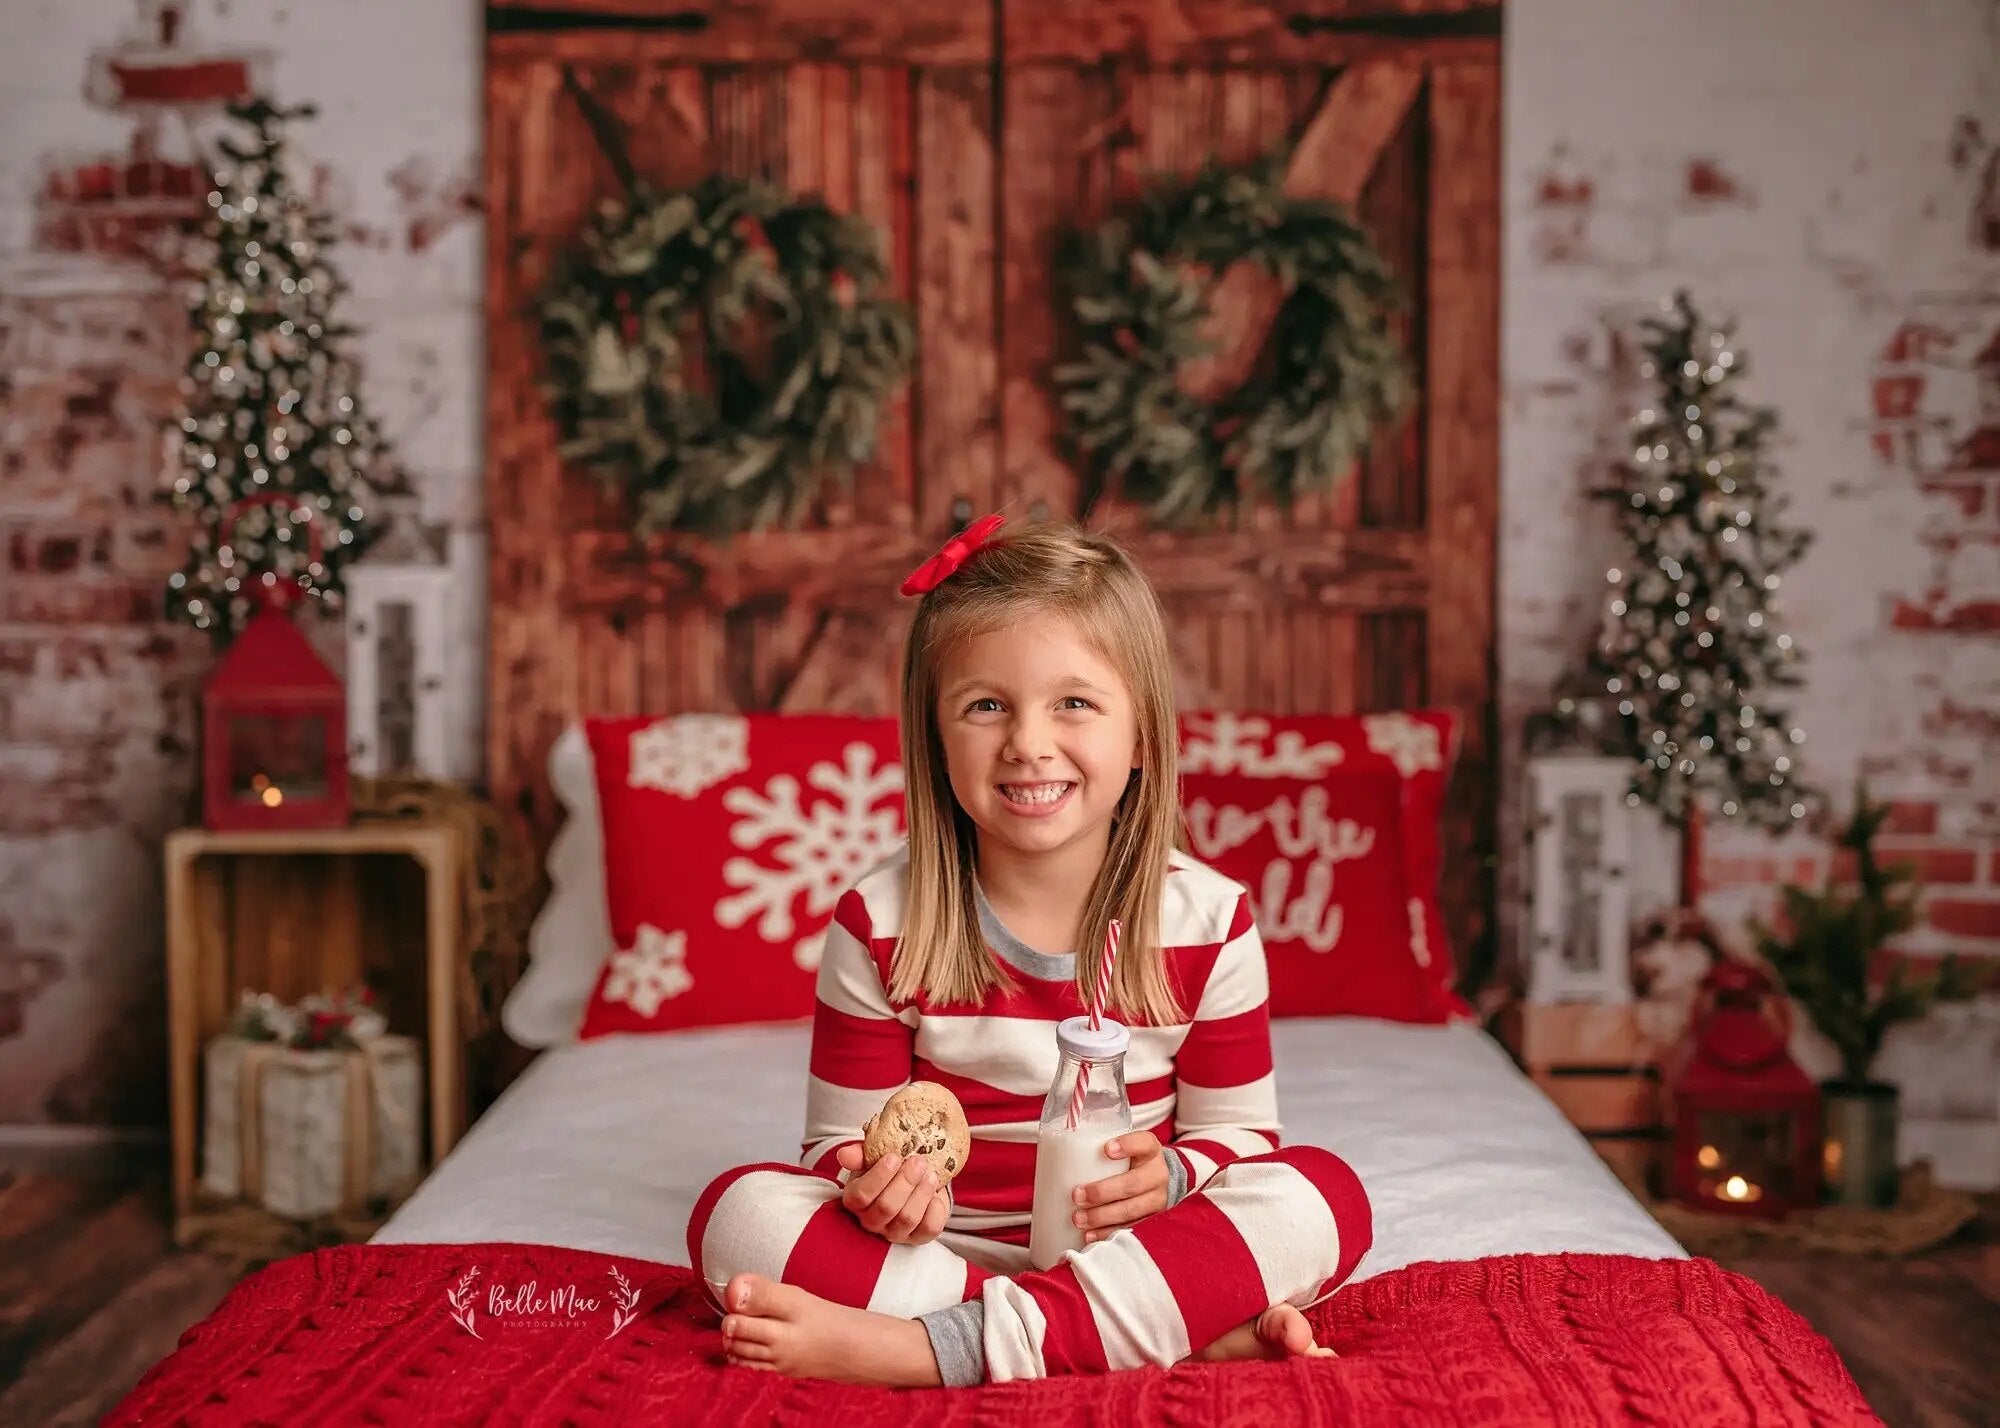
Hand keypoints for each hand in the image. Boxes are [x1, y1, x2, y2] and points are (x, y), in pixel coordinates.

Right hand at [836, 1143, 950, 1245]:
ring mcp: (895, 1232)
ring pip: (908, 1218)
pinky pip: (929, 1228)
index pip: (861, 1195)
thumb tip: (845, 1155)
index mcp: (855, 1200)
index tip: (893, 1157)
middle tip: (918, 1161)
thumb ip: (858, 1154)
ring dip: (922, 1193)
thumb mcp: (871, 1157)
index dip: (878, 1177)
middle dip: (905, 1181)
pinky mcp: (919, 1237)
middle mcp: (872, 1221)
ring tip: (930, 1174)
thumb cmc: (888, 1170)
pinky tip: (936, 1193)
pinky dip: (935, 1209)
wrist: (913, 1181)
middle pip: (886, 1207)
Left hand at [1072, 1130, 1170, 1243]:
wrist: (1158, 1182)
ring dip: (1102, 1216)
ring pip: (1132, 1210)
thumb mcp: (1125, 1148)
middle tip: (1076, 1195)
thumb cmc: (1130, 1162)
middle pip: (1133, 1183)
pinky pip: (1131, 1229)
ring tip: (1078, 1219)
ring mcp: (1158, 1200)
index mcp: (1150, 1150)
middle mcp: (1158, 1174)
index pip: (1143, 1143)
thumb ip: (1101, 1147)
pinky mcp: (1153, 1220)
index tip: (1106, 1149)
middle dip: (1103, 1192)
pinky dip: (1108, 1233)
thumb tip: (1055, 1149)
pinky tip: (1090, 1236)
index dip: (1127, 1145)